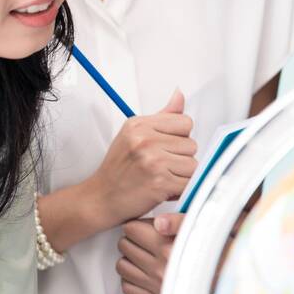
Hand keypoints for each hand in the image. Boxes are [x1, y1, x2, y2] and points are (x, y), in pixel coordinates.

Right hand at [86, 88, 197, 225]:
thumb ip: (163, 116)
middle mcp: (145, 140)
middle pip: (192, 145)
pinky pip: (189, 183)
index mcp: (140, 124)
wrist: (100, 198)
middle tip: (160, 167)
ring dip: (181, 175)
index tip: (165, 148)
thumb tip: (179, 94)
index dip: (180, 138)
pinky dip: (180, 190)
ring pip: (193, 164)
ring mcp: (153, 161)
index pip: (186, 122)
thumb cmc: (118, 169)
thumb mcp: (134, 134)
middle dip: (180, 158)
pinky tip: (163, 189)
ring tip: (161, 177)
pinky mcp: (159, 182)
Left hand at [116, 211, 243, 293]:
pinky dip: (132, 278)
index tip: (148, 224)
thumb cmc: (224, 247)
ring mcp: (155, 284)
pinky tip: (144, 270)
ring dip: (130, 257)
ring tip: (145, 252)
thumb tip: (158, 221)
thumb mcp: (208, 225)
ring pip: (122, 266)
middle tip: (146, 236)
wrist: (235, 276)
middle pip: (124, 245)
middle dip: (133, 238)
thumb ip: (181, 221)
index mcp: (168, 247)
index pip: (131, 229)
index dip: (139, 222)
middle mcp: (158, 267)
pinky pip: (128, 288)